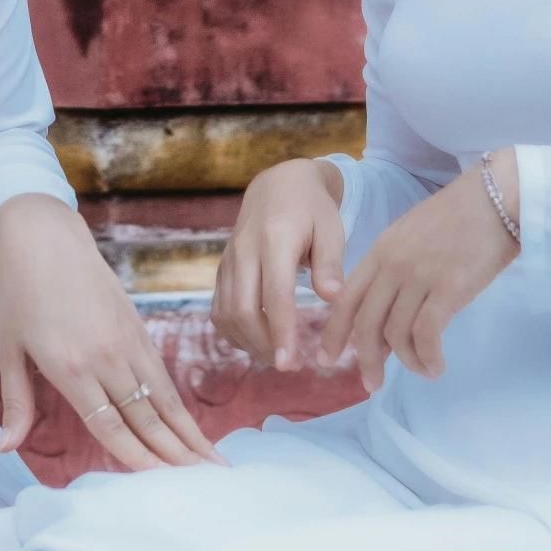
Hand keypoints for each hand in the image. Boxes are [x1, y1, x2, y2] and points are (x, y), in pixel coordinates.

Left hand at [0, 193, 225, 470]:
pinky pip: (162, 376)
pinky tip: (194, 427)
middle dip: (176, 455)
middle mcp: (105, 358)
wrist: (47, 239)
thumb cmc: (21, 295)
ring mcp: (126, 342)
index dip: (136, 458)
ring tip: (214, 465)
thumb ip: (16, 403)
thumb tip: (3, 450)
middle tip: (206, 487)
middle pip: (145, 417)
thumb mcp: (9, 349)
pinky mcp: (138, 329)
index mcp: (69, 367)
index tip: (160, 485)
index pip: (109, 425)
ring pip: (163, 399)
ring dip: (189, 434)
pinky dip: (180, 406)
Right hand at [213, 157, 345, 370]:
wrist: (278, 185)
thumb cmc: (312, 209)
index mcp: (274, 239)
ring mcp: (229, 260)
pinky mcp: (222, 268)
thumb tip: (332, 298)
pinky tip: (257, 341)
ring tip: (277, 356)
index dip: (281, 332)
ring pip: (226, 313)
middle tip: (290, 365)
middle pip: (243, 310)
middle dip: (264, 345)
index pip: (275, 295)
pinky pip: (219, 308)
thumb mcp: (331, 228)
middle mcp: (244, 251)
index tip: (290, 364)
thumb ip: (331, 264)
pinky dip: (234, 332)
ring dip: (248, 343)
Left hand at [318, 153, 518, 390]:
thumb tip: (389, 320)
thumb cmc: (460, 218)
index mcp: (381, 250)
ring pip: (395, 333)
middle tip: (372, 384)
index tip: (327, 358)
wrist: (497, 198)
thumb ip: (395, 271)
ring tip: (422, 371)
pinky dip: (428, 358)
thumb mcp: (413, 236)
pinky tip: (436, 366)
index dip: (334, 331)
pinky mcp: (448, 288)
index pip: (346, 297)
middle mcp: (393, 264)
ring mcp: (419, 276)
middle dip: (364, 359)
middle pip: (366, 322)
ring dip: (406, 362)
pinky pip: (426, 335)